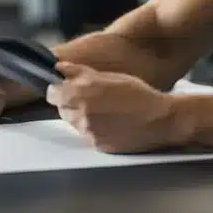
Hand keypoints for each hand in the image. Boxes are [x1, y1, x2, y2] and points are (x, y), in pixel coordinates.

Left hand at [46, 62, 180, 152]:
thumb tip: (59, 68)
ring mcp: (88, 131)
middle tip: (90, 97)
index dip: (59, 89)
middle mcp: (81, 113)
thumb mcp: (111, 76)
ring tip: (103, 110)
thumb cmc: (138, 93)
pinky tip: (111, 122)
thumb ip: (81, 72)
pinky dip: (93, 128)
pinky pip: (86, 135)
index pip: (51, 93)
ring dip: (80, 115)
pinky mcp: (96, 145)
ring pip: (73, 122)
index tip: (67, 86)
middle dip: (70, 102)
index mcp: (82, 92)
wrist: (160, 119)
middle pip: (61, 108)